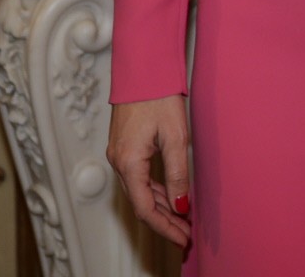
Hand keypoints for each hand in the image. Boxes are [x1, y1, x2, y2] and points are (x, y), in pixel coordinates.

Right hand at [107, 96, 192, 246]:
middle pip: (141, 203)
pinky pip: (138, 178)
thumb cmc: (158, 95)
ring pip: (139, 191)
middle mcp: (119, 161)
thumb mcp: (176, 137)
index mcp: (129, 162)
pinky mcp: (124, 146)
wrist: (143, 66)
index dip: (165, 228)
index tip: (183, 238)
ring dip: (160, 207)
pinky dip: (155, 190)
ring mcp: (119, 154)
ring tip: (182, 219)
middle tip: (186, 234)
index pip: (145, 209)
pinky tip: (171, 195)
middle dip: (164, 222)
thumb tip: (181, 204)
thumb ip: (178, 173)